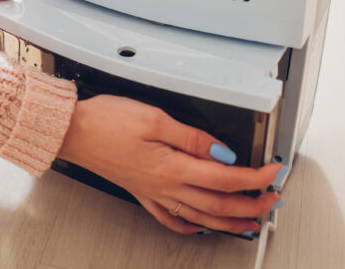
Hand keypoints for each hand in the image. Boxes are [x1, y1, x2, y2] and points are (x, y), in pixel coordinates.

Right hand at [58, 95, 282, 234]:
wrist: (71, 131)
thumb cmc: (105, 121)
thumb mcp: (155, 118)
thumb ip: (193, 137)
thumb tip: (223, 151)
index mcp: (172, 168)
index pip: (226, 178)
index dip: (255, 177)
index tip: (272, 172)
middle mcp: (164, 186)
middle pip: (218, 204)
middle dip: (251, 205)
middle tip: (272, 200)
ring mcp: (152, 192)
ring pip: (200, 216)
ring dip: (230, 222)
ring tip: (250, 223)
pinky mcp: (140, 191)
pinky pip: (170, 218)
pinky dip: (190, 226)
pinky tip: (199, 226)